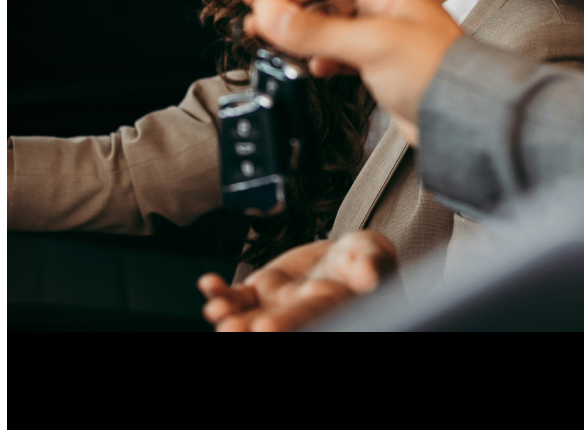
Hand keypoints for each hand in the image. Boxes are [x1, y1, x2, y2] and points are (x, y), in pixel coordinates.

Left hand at [197, 231, 396, 330]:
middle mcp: (302, 318)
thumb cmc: (365, 259)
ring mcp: (277, 309)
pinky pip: (237, 298)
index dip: (290, 325)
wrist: (343, 257)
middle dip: (253, 330)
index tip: (267, 327)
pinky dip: (221, 294)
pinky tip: (209, 286)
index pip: (312, 321)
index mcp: (334, 312)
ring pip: (250, 319)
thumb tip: (371, 277)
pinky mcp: (259, 294)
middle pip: (278, 326)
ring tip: (216, 312)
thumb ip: (373, 264)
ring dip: (230, 318)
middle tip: (232, 330)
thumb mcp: (374, 254)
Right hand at [241, 0, 462, 144]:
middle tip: (253, 8)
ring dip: (297, 26)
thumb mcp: (371, 46)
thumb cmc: (437, 74)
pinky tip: (312, 65)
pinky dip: (319, 53)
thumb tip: (270, 17)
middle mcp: (384, 3)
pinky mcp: (380, 60)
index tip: (256, 0)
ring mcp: (382, 30)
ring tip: (269, 35)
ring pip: (328, 18)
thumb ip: (317, 31)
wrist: (462, 118)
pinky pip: (339, 46)